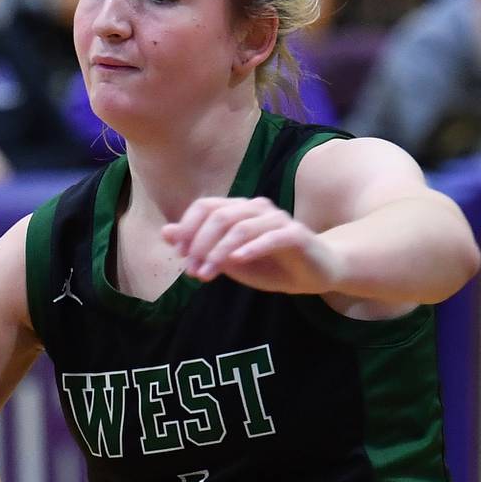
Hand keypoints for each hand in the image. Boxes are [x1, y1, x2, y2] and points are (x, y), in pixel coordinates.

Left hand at [163, 196, 343, 293]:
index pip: (204, 207)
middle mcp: (256, 208)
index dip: (187, 228)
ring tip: (206, 274)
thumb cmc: (268, 264)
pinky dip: (251, 248)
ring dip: (218, 252)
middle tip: (192, 271)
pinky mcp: (295, 235)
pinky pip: (270, 237)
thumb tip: (166, 232)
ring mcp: (277, 219)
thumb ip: (198, 245)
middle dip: (200, 245)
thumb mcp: (227, 259)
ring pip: (240, 227)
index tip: (179, 254)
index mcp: (238, 210)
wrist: (314, 273)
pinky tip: (237, 261)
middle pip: (219, 216)